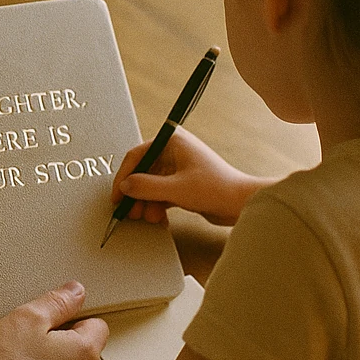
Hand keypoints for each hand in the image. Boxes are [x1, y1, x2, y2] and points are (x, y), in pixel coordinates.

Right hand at [0, 281, 108, 359]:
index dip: (75, 315)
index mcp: (83, 354)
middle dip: (58, 337)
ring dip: (45, 358)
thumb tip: (77, 292)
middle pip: (80, 348)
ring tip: (16, 353)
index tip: (51, 314)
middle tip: (28, 332)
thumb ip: (58, 302)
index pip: (98, 325)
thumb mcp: (28, 317)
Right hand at [111, 127, 266, 227]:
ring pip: (151, 185)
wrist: (242, 204)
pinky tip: (156, 218)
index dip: (124, 176)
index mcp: (173, 141)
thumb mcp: (176, 189)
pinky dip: (155, 205)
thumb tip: (125, 186)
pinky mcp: (183, 184)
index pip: (138, 155)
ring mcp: (179, 168)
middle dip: (135, 193)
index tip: (117, 195)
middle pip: (143, 171)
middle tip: (129, 211)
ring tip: (145, 217)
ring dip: (145, 202)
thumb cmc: (216, 189)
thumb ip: (146, 187)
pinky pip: (161, 193)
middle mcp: (174, 151)